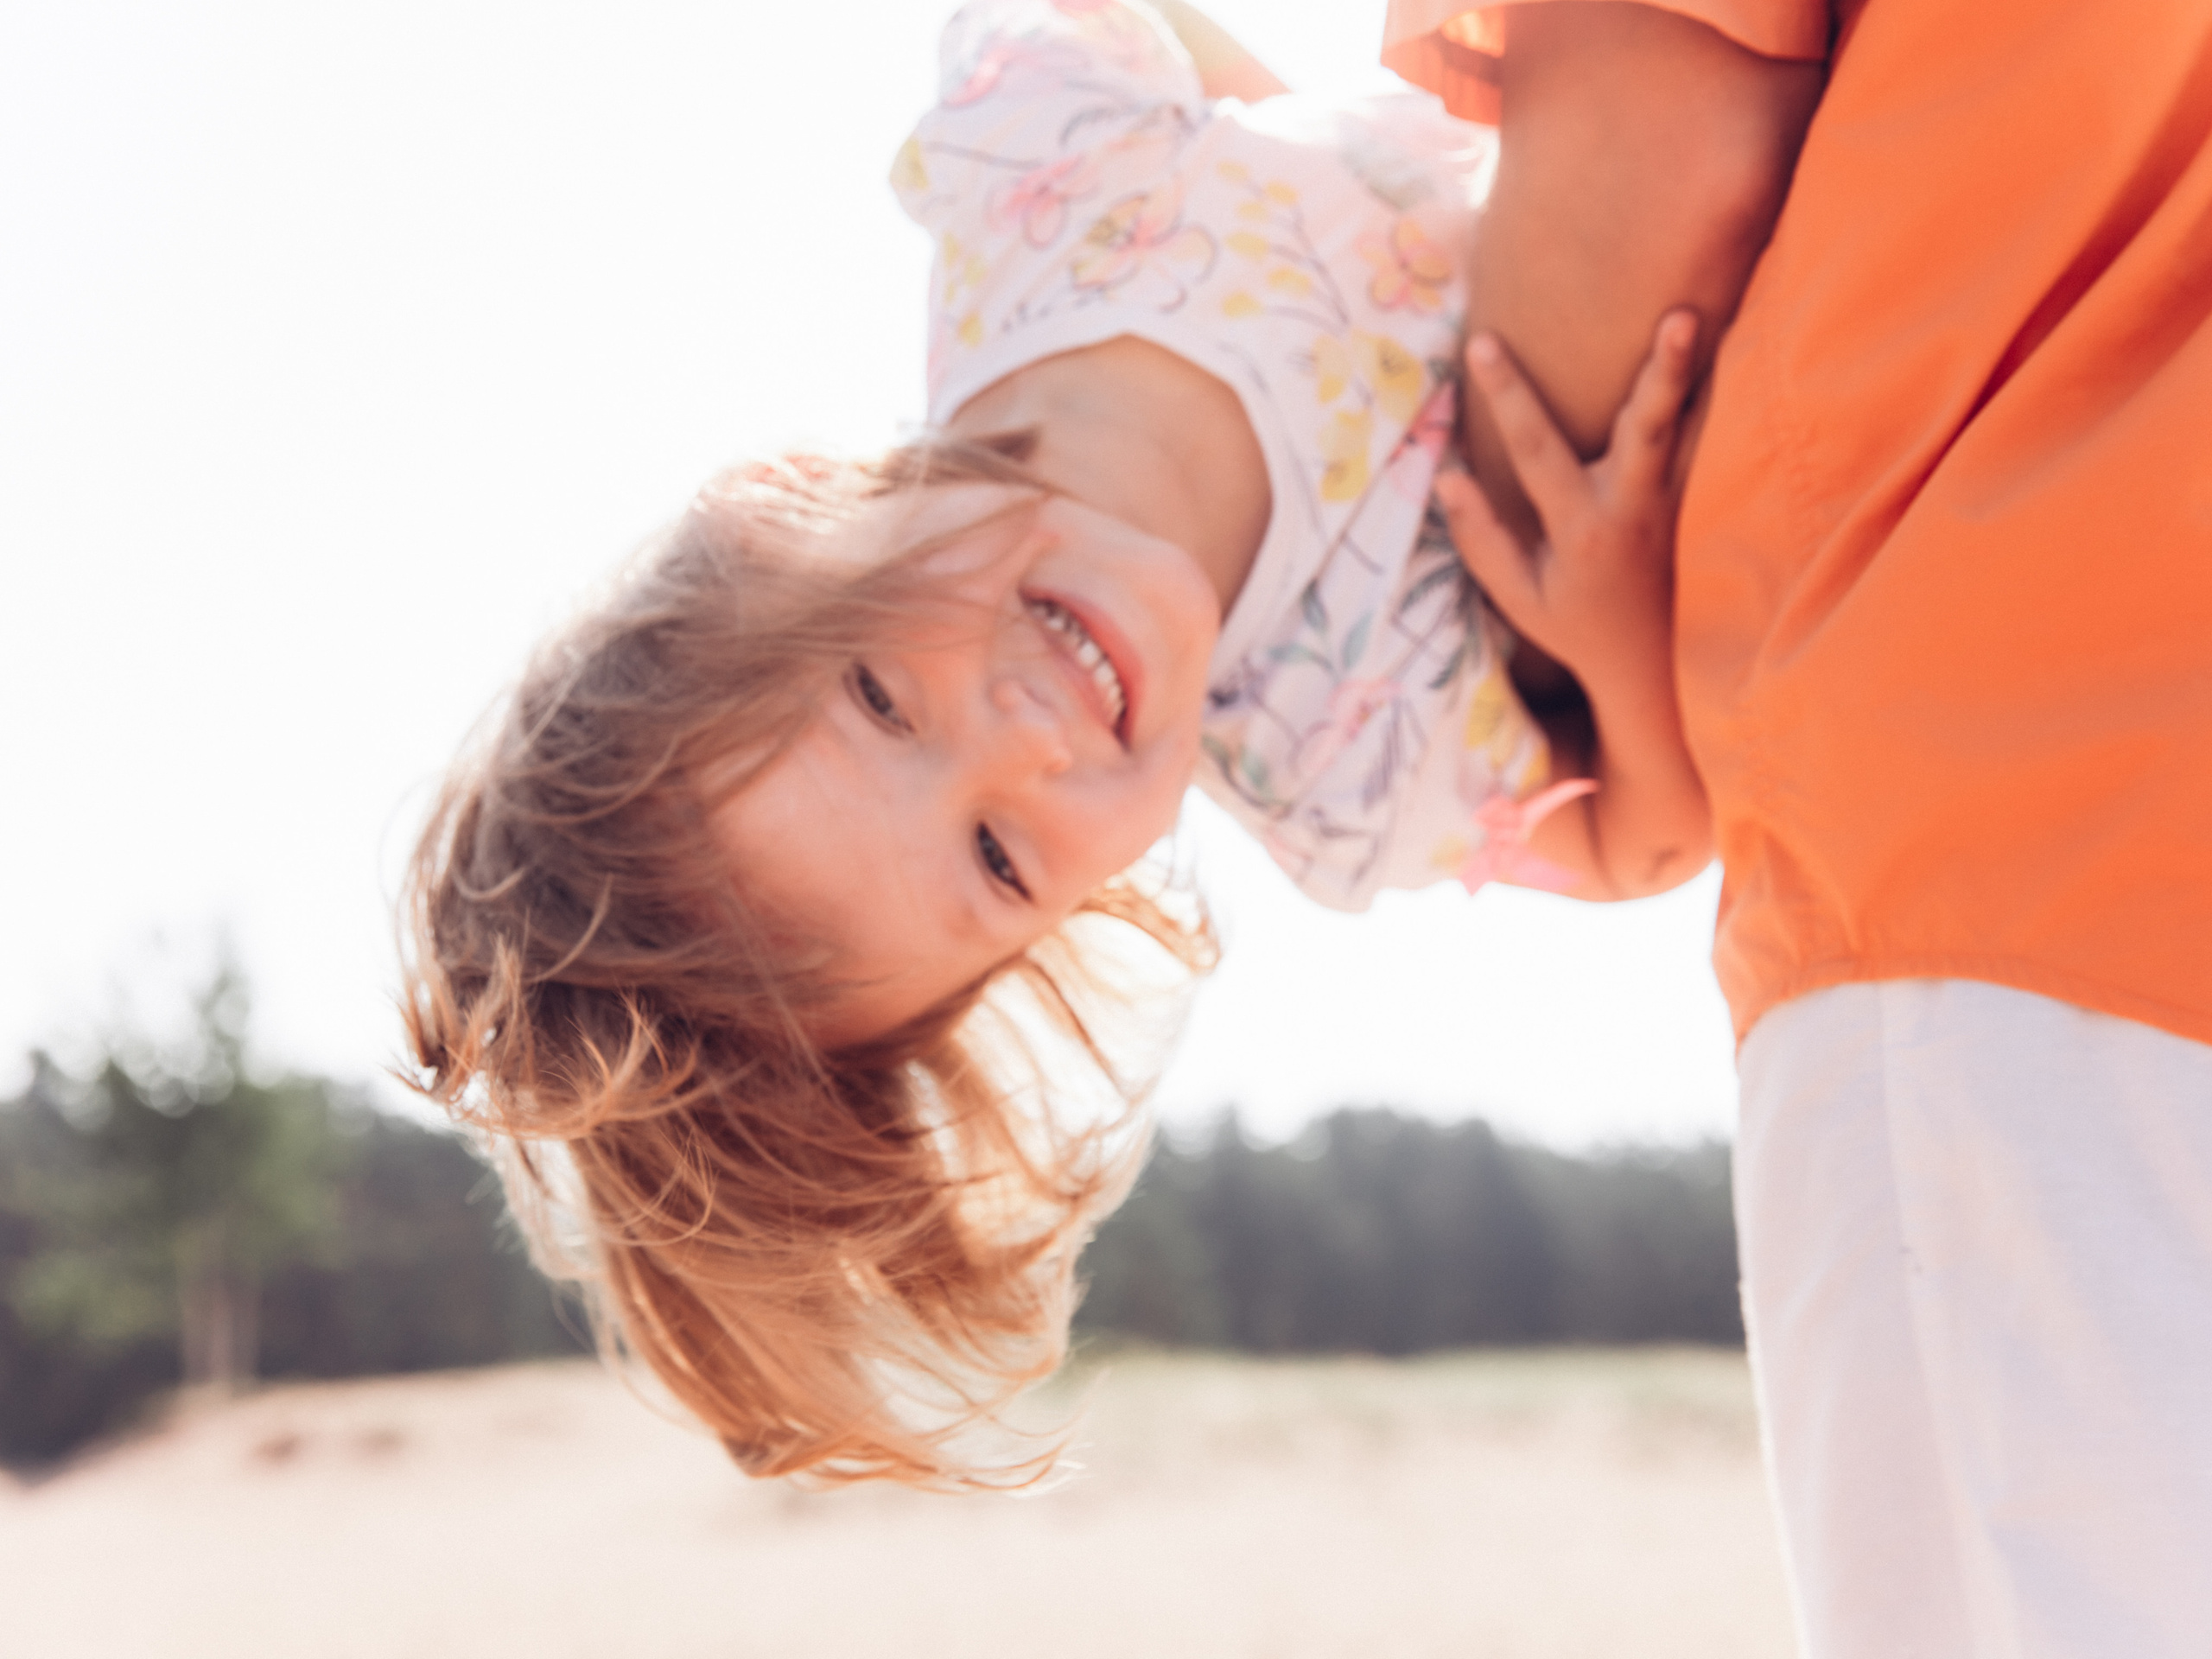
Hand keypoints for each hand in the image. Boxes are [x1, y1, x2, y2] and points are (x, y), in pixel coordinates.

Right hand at [1436, 311, 1697, 701]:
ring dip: (1698, 371)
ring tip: (1706, 315)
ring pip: (1689, 425)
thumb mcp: (1519, 599)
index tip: (1482, 343)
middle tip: (1681, 316)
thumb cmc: (1576, 627)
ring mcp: (1672, 499)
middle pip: (1652, 427)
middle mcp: (1635, 505)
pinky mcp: (1691, 497)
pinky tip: (1721, 346)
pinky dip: (1709, 394)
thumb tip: (1447, 477)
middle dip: (1663, 370)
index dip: (1507, 396)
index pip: (1537, 449)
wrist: (1651, 661)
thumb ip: (1483, 539)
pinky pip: (1704, 438)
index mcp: (1584, 528)